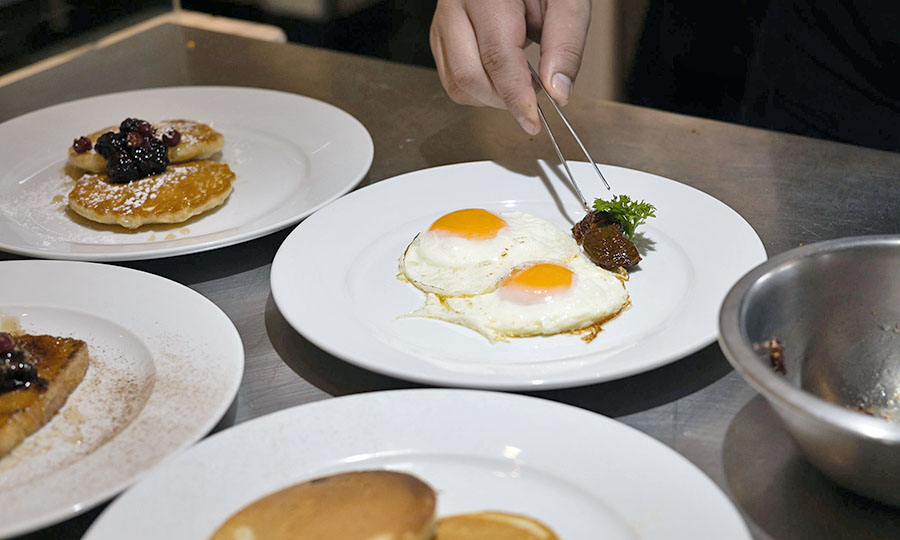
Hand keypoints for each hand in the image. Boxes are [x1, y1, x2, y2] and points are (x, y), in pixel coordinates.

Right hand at [430, 0, 590, 134]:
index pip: (497, 57)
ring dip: (490, 97)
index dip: (516, 96)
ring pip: (456, 83)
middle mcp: (455, 5)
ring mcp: (442, 22)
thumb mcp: (567, 0)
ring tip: (519, 81)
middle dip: (503, 99)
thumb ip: (566, 43)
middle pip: (469, 76)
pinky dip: (478, 89)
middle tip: (534, 95)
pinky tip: (500, 75)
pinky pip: (451, 78)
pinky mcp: (440, 36)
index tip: (533, 121)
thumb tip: (559, 92)